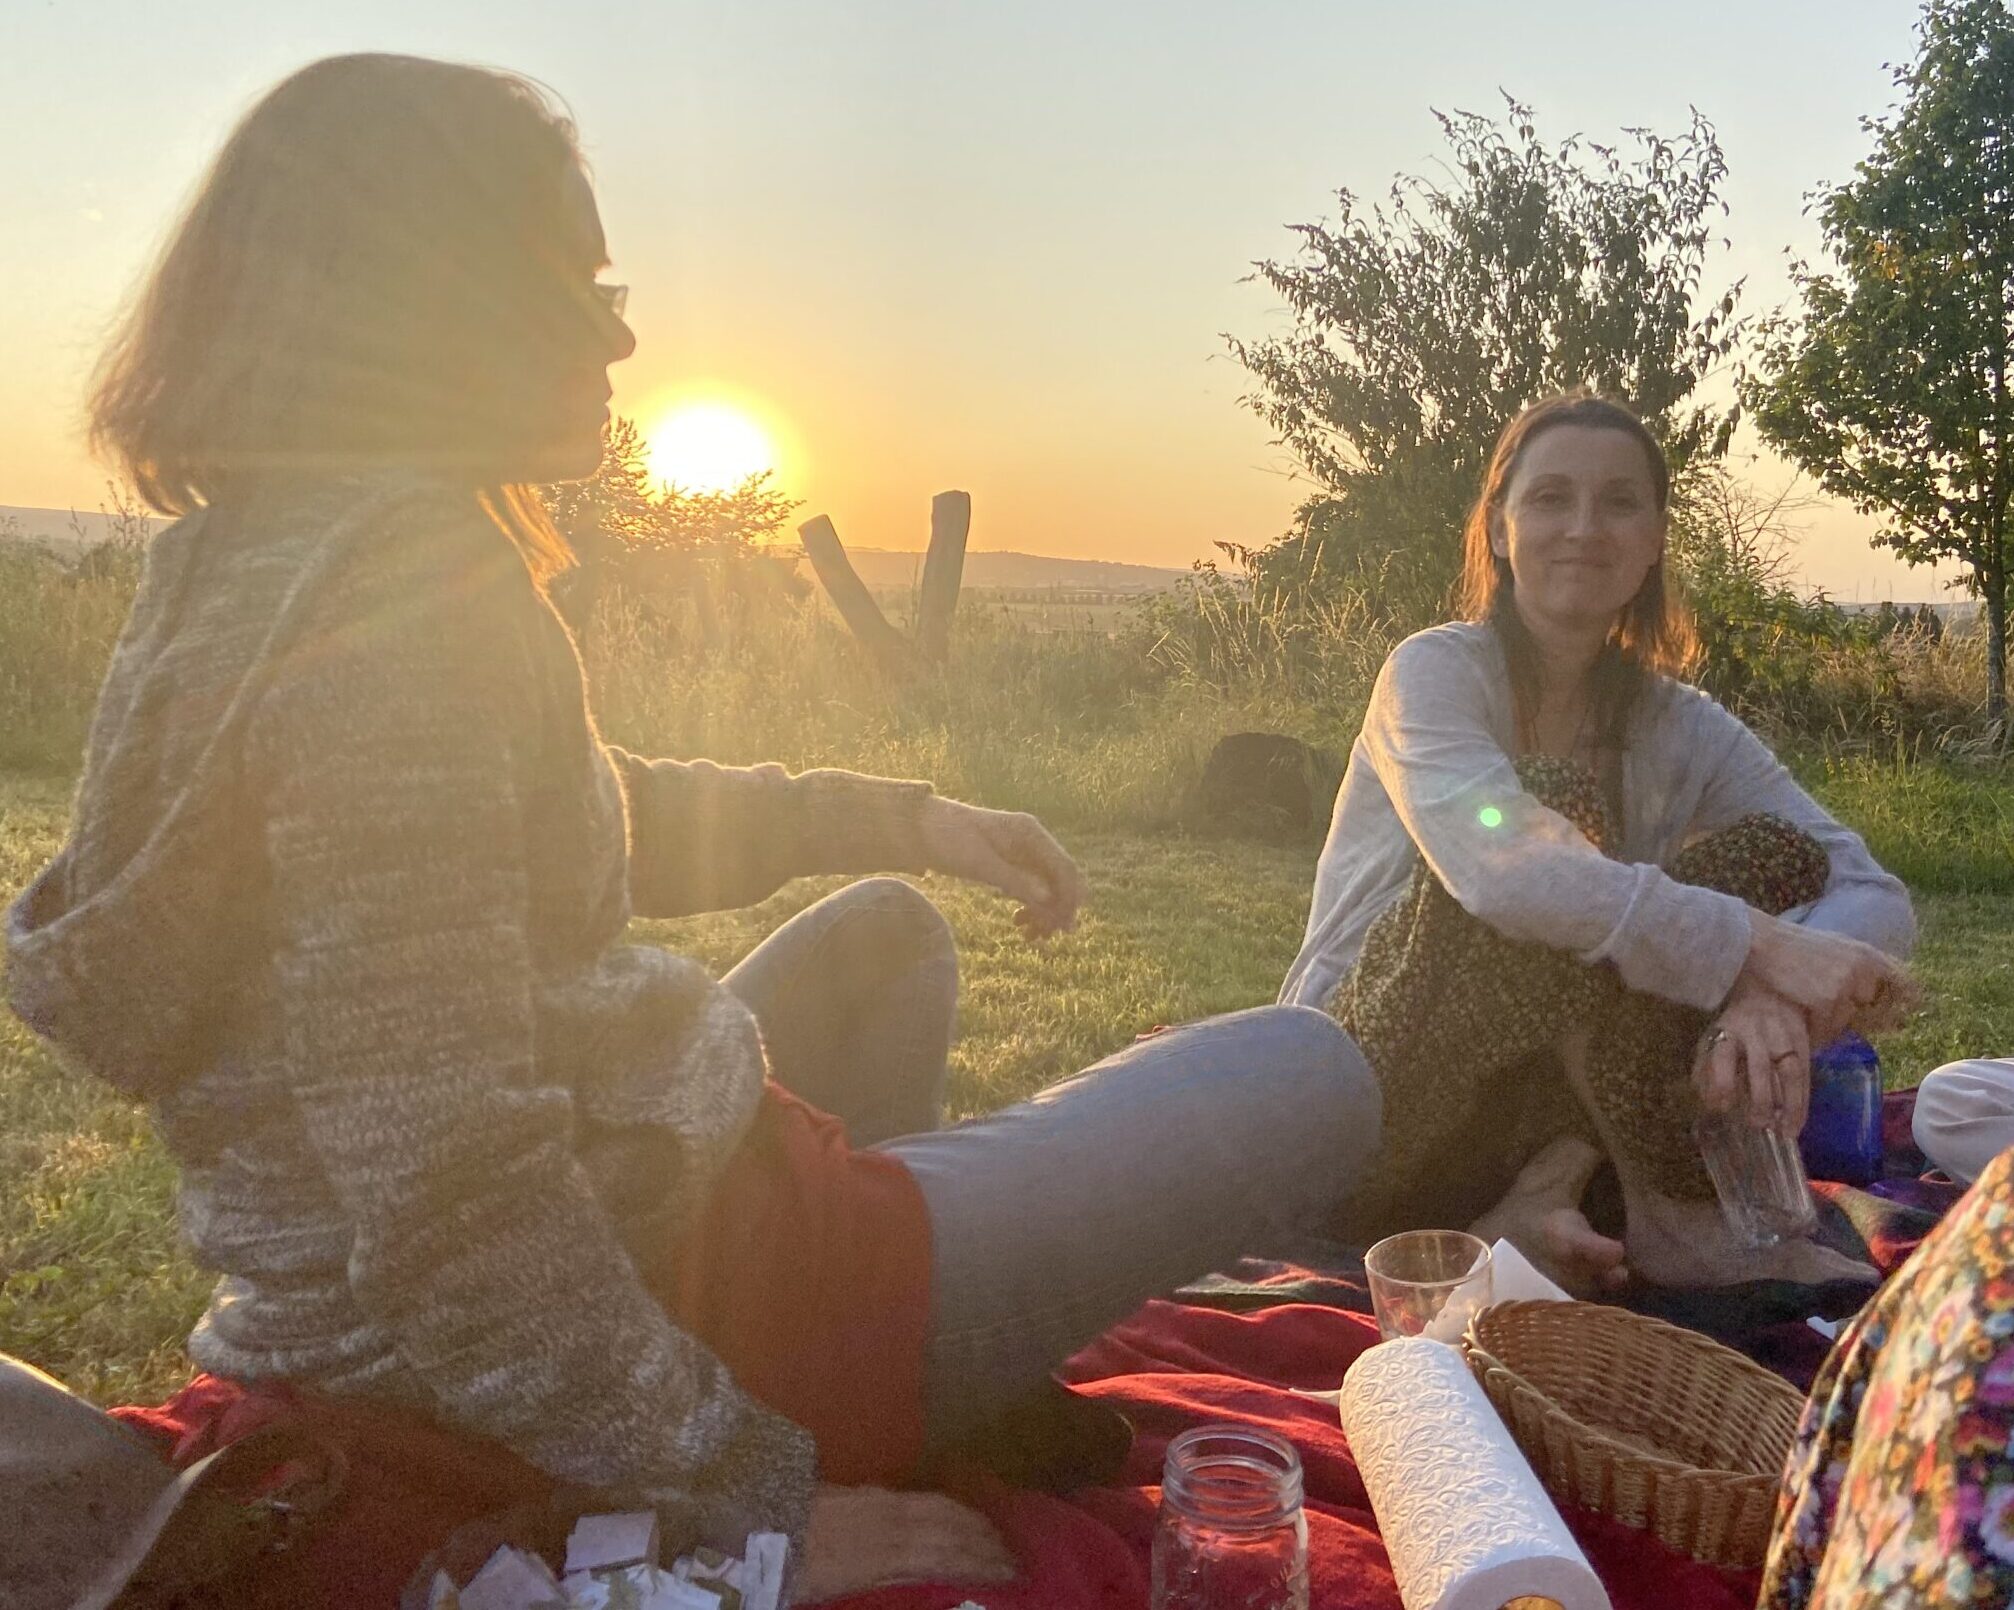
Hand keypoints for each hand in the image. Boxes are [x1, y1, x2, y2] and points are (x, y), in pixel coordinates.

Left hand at [795, 1485, 1016, 1601]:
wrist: (747, 1527)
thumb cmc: (788, 1572)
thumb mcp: (834, 1591)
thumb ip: (883, 1581)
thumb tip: (926, 1577)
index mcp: (884, 1551)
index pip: (947, 1555)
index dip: (984, 1564)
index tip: (1015, 1575)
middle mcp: (890, 1520)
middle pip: (951, 1526)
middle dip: (987, 1541)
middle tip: (1018, 1557)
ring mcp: (878, 1501)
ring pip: (938, 1507)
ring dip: (972, 1521)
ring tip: (996, 1536)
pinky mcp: (865, 1492)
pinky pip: (919, 1498)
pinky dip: (948, 1508)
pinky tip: (953, 1515)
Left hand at [917, 797, 1085, 938]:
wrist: (918, 828)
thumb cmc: (947, 838)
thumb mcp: (979, 862)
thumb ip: (1014, 879)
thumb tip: (1048, 900)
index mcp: (1030, 832)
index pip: (1064, 867)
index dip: (1069, 898)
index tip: (1065, 927)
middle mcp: (1031, 841)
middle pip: (1059, 880)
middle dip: (1057, 909)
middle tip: (1045, 937)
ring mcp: (1021, 853)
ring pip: (1046, 888)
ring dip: (1044, 912)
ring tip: (1029, 936)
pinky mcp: (1009, 864)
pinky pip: (1030, 889)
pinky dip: (1030, 907)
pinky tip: (1020, 923)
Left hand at [1694, 977, 1812, 1130]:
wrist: (1772, 995)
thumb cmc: (1735, 1026)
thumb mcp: (1713, 1038)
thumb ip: (1705, 1067)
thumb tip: (1706, 1101)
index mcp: (1729, 1030)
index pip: (1723, 1055)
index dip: (1722, 1083)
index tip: (1721, 1108)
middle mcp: (1757, 1034)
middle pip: (1760, 1067)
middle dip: (1759, 1098)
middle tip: (1757, 1124)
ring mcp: (1784, 1039)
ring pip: (1789, 1073)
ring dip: (1789, 1106)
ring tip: (1784, 1132)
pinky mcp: (1804, 1045)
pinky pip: (1806, 1077)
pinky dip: (1802, 1104)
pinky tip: (1797, 1126)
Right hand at [1739, 910, 1918, 1046]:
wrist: (1761, 943)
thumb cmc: (1791, 947)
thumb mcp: (1835, 949)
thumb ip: (1859, 968)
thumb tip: (1875, 994)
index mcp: (1869, 955)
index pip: (1907, 986)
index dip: (1908, 1002)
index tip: (1902, 1013)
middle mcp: (1865, 970)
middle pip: (1877, 1010)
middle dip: (1861, 1018)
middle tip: (1837, 1013)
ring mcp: (1848, 986)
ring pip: (1849, 1021)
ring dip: (1832, 1021)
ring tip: (1809, 1005)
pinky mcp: (1829, 1000)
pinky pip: (1829, 1027)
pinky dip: (1816, 1027)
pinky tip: (1801, 1012)